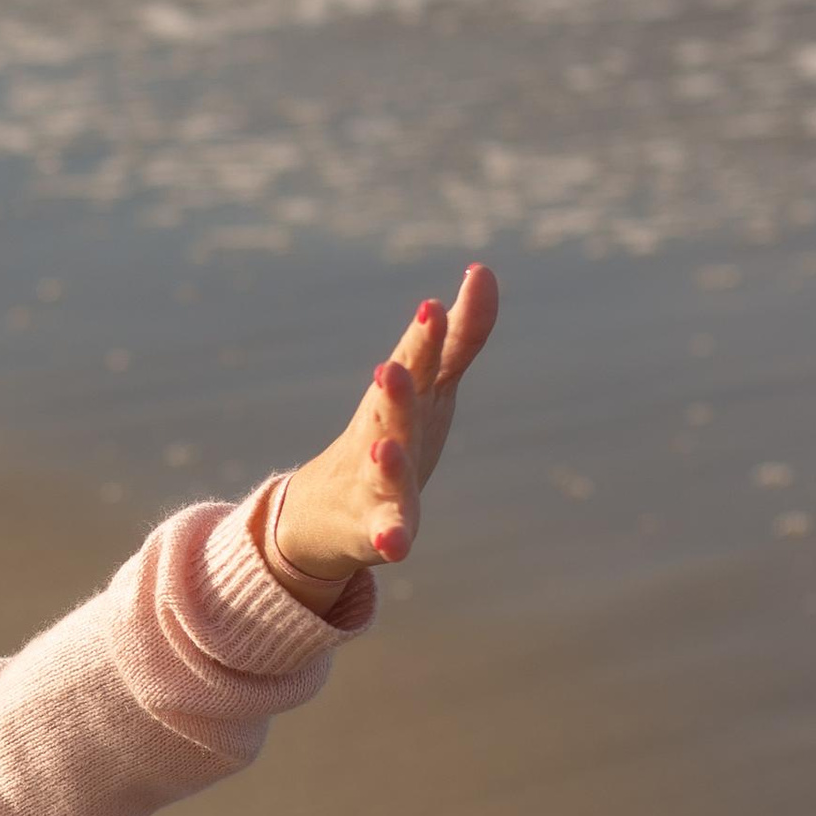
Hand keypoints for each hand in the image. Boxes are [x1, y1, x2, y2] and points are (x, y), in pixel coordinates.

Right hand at [267, 263, 498, 607]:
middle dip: (393, 393)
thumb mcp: (432, 386)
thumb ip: (462, 336)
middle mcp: (384, 433)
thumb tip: (483, 271)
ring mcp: (377, 482)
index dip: (424, 340)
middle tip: (391, 369)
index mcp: (401, 398)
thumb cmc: (393, 436)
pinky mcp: (379, 528)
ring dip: (385, 461)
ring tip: (384, 449)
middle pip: (390, 412)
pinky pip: (384, 533)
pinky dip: (388, 536)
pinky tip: (396, 545)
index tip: (433, 309)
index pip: (416, 364)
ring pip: (382, 472)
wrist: (331, 513)